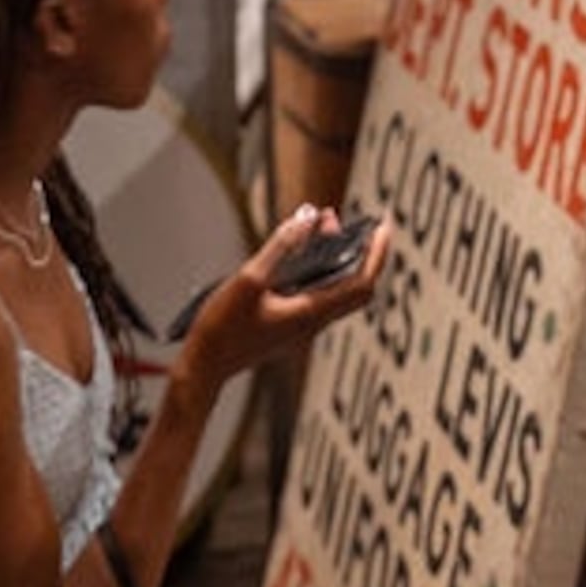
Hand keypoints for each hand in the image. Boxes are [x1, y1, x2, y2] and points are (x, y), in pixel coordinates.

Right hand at [177, 205, 389, 391]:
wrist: (202, 368)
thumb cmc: (222, 329)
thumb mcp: (249, 279)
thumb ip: (281, 246)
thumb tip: (308, 218)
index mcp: (310, 313)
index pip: (362, 283)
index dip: (377, 254)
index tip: (383, 226)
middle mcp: (313, 323)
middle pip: (355, 287)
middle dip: (360, 251)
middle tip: (354, 221)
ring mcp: (301, 328)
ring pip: (334, 289)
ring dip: (335, 256)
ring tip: (322, 223)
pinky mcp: (288, 327)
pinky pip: (316, 294)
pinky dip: (316, 268)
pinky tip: (297, 250)